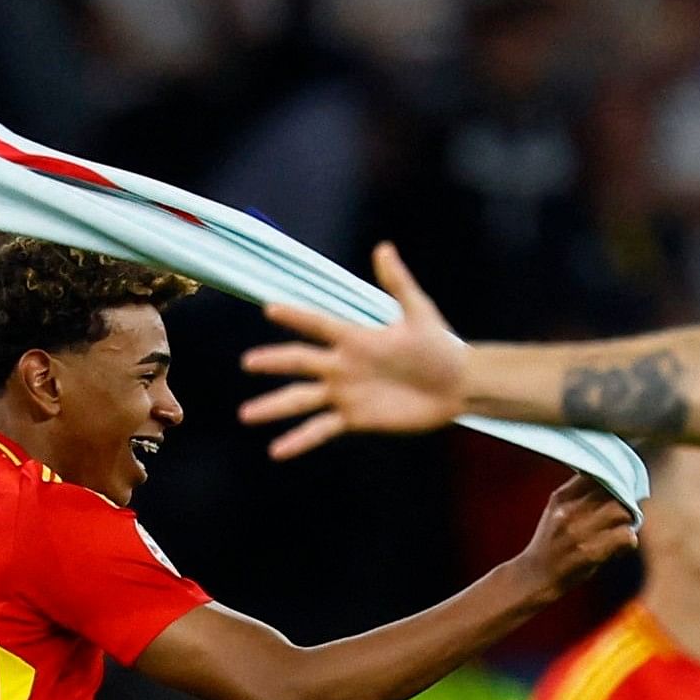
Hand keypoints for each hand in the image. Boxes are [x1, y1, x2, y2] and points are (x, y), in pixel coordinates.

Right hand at [240, 244, 470, 459]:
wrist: (454, 386)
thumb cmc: (438, 346)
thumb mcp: (419, 312)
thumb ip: (398, 283)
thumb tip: (384, 248)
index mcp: (355, 338)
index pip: (319, 324)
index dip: (297, 317)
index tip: (270, 310)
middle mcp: (342, 365)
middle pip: (300, 361)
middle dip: (274, 362)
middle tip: (248, 362)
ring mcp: (344, 393)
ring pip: (301, 399)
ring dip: (274, 406)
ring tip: (246, 414)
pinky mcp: (352, 419)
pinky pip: (320, 429)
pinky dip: (298, 440)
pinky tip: (276, 451)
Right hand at [513, 473, 639, 587]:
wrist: (533, 578)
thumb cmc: (550, 544)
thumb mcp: (555, 511)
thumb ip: (577, 494)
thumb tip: (609, 480)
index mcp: (562, 496)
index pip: (598, 474)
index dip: (615, 481)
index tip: (620, 490)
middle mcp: (570, 511)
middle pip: (614, 491)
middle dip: (625, 501)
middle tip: (627, 512)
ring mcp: (579, 532)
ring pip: (622, 512)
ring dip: (629, 521)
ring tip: (624, 529)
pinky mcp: (590, 553)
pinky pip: (624, 537)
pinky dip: (629, 541)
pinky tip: (621, 548)